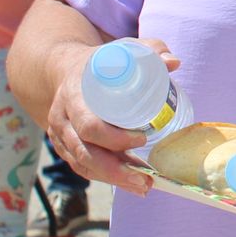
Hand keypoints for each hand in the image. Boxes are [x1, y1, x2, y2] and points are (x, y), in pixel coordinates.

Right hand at [45, 38, 181, 194]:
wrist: (66, 69)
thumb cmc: (102, 61)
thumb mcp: (124, 49)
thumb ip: (149, 50)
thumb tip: (174, 62)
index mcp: (73, 94)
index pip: (88, 124)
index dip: (113, 137)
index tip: (142, 138)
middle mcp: (61, 118)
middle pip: (84, 152)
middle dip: (115, 170)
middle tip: (146, 179)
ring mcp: (61, 135)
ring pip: (82, 164)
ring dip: (113, 179)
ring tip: (143, 186)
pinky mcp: (65, 147)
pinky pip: (82, 167)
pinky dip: (106, 177)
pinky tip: (130, 182)